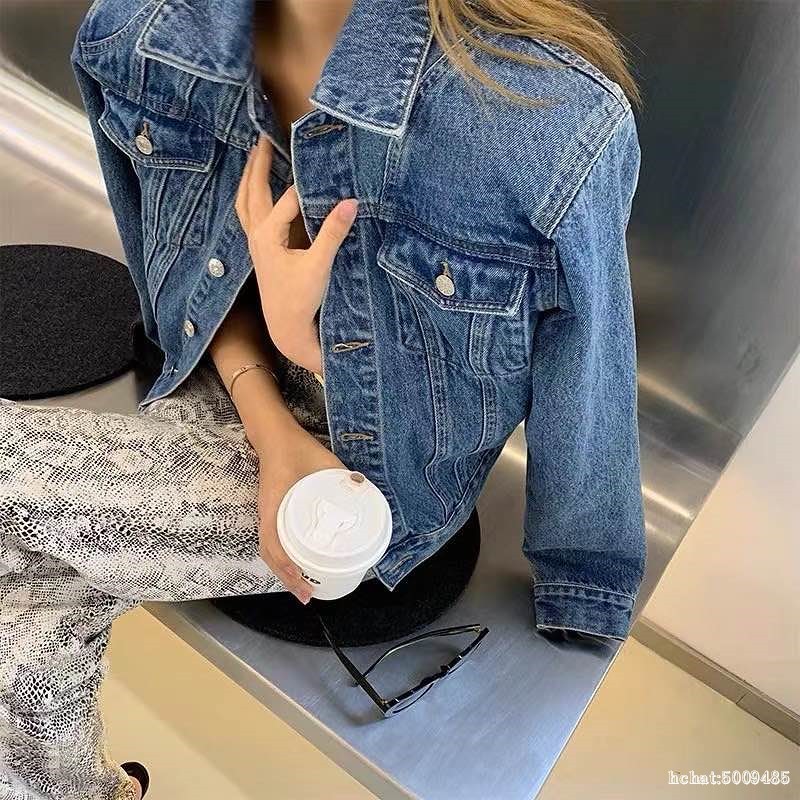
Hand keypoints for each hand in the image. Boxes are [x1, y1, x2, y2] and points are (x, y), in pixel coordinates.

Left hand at [235, 134, 358, 373]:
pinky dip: (251, 197)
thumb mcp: (320, 265)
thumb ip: (334, 232)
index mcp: (268, 235)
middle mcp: (257, 235)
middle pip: (254, 190)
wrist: (286, 327)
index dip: (305, 183)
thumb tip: (351, 202)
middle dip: (259, 163)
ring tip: (254, 156)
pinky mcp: (260, 251)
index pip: (288, 198)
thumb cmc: (300, 299)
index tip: (320, 165)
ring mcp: (255, 243)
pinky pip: (249, 215)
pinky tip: (258, 193)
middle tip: (264, 137)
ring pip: (245, 202)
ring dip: (250, 178)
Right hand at [256, 425, 345, 602]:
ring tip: (303, 590)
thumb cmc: (297, 449)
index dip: (286, 565)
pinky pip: (273, 541)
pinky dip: (283, 559)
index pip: (273, 543)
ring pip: (271, 552)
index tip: (302, 581)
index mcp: (275, 505)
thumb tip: (363, 489)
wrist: (275, 437)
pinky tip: (296, 567)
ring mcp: (268, 515)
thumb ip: (342, 476)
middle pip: (271, 555)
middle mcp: (267, 515)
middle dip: (288, 579)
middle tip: (308, 596)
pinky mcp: (272, 513)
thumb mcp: (323, 462)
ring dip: (285, 573)